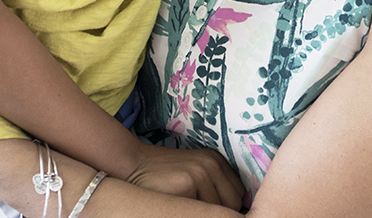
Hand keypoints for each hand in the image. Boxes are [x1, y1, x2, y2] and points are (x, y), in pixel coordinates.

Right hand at [126, 142, 245, 209]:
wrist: (132, 166)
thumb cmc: (164, 176)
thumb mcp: (195, 172)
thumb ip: (216, 185)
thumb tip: (239, 209)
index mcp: (216, 159)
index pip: (238, 193)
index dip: (228, 206)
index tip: (212, 207)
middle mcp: (211, 164)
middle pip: (232, 203)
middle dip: (218, 211)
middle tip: (196, 206)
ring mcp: (199, 173)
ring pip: (217, 210)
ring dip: (202, 213)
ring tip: (184, 205)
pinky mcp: (186, 184)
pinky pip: (200, 211)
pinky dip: (189, 212)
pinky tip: (176, 205)